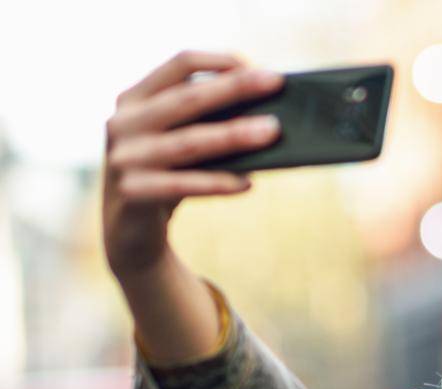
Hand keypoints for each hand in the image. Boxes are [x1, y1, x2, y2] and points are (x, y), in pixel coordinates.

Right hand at [102, 51, 281, 279]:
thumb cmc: (167, 176)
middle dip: (234, 88)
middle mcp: (123, 122)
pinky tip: (247, 183)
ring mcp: (124, 158)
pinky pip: (182, 186)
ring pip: (188, 142)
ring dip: (233, 135)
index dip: (220, 61)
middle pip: (186, 98)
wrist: (130, 232)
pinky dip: (217, 183)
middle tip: (276, 83)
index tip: (259, 67)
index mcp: (134, 98)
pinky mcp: (132, 194)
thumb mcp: (179, 141)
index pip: (179, 64)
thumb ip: (207, 122)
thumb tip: (268, 113)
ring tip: (273, 131)